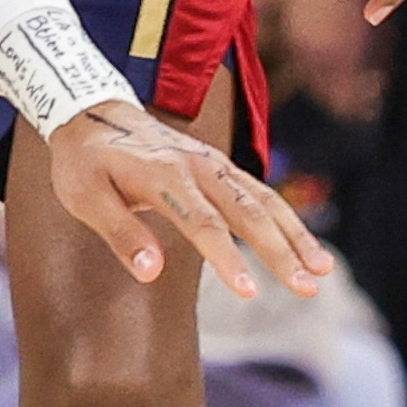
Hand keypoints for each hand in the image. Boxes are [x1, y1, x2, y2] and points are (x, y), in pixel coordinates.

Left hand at [37, 98, 330, 296]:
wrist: (93, 113)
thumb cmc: (84, 163)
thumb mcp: (84, 197)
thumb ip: (119, 233)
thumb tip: (151, 272)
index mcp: (163, 174)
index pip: (202, 222)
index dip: (227, 258)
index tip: (248, 292)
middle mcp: (197, 166)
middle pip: (248, 212)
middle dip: (281, 253)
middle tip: (307, 290)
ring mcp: (213, 164)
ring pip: (265, 201)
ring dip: (296, 237)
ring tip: (323, 271)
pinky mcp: (220, 167)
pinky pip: (261, 193)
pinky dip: (286, 220)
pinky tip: (305, 248)